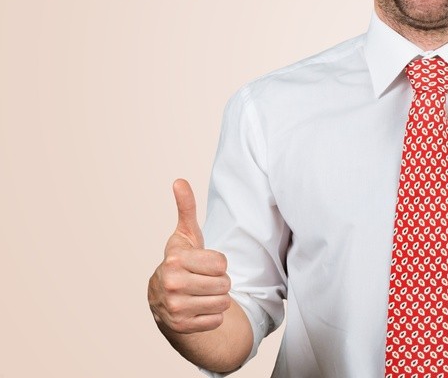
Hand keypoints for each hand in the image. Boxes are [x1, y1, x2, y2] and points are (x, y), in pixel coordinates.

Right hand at [148, 179, 230, 334]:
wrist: (163, 298)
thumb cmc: (182, 261)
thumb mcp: (185, 235)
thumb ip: (186, 208)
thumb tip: (179, 181)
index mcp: (175, 260)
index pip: (221, 262)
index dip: (218, 263)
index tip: (203, 263)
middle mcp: (172, 284)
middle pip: (224, 283)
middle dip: (220, 282)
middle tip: (204, 280)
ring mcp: (175, 308)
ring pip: (223, 302)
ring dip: (218, 298)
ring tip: (201, 293)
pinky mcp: (182, 326)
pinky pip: (217, 319)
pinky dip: (212, 316)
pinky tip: (198, 308)